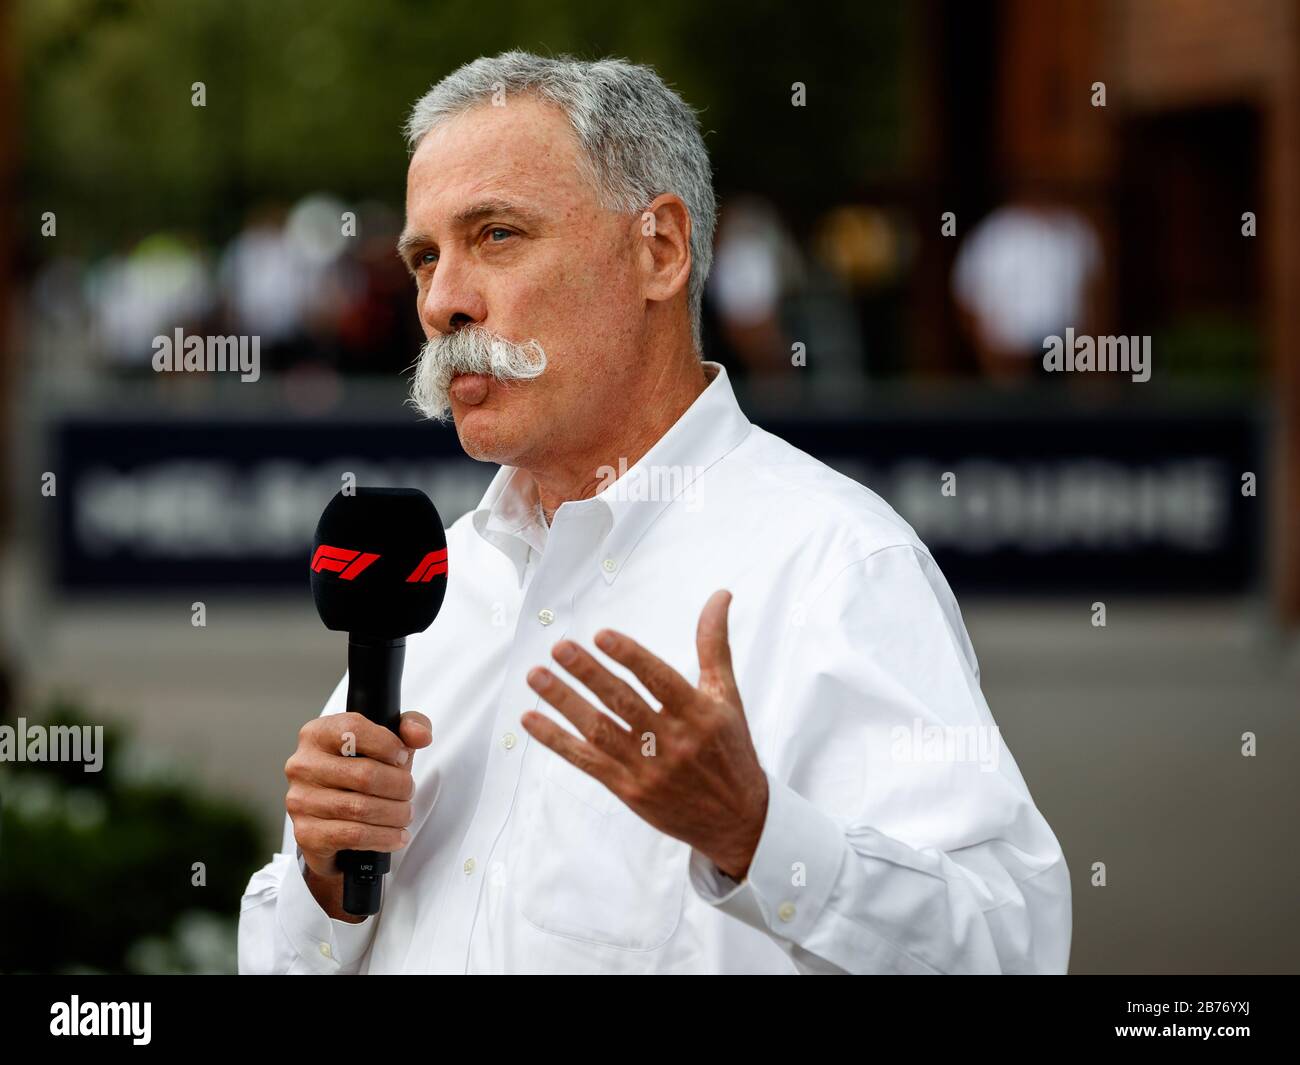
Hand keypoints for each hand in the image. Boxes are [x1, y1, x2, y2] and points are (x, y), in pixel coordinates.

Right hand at [284, 710, 431, 880]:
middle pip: (364, 774)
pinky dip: (384, 837)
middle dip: (399, 786)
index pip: (354, 730)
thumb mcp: (387, 742)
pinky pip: (354, 835)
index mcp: (317, 734)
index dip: (387, 744)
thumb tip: (421, 736)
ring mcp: (300, 800)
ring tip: (405, 814)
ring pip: (361, 808)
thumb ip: (410, 727)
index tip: (403, 757)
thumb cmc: (361, 774)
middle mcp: (302, 765)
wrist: (333, 820)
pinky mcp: (306, 833)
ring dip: (395, 814)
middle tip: (408, 792)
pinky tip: (396, 836)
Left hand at [521, 589, 768, 879]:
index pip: (659, 680)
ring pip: (599, 731)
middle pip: (623, 703)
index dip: (631, 657)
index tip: (602, 636)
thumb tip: (719, 595)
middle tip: (560, 647)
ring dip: (564, 702)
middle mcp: (672, 742)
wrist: (736, 819)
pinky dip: (557, 741)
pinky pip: (587, 762)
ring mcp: (647, 769)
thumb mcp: (727, 697)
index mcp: (698, 715)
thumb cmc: (730, 749)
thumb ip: (714, 645)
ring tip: (536, 676)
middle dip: (589, 674)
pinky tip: (532, 719)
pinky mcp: (629, 790)